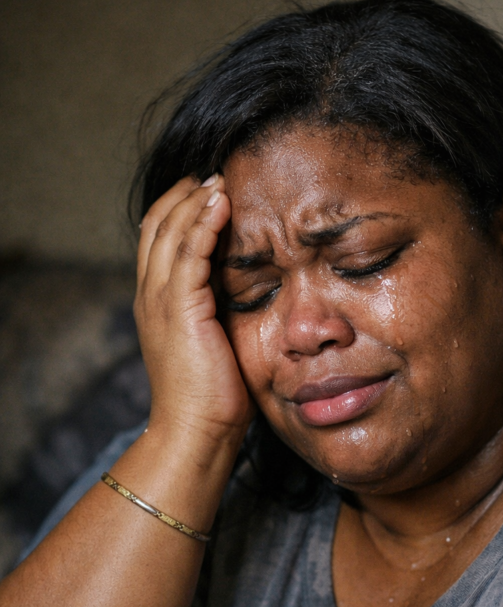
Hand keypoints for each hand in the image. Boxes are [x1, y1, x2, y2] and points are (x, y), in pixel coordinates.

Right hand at [136, 174, 254, 450]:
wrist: (197, 432)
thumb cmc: (212, 399)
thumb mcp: (212, 347)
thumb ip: (218, 316)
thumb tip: (246, 298)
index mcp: (156, 305)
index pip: (157, 240)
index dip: (178, 211)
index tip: (207, 192)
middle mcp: (151, 296)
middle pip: (156, 226)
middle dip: (184, 195)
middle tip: (214, 174)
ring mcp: (161, 301)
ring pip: (169, 231)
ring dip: (195, 200)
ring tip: (220, 180)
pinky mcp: (181, 308)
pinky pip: (189, 251)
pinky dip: (203, 222)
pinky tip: (221, 204)